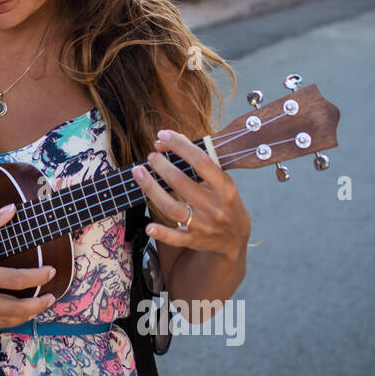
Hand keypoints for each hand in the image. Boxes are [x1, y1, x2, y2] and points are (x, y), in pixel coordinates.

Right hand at [0, 204, 55, 339]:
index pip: (17, 280)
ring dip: (22, 316)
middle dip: (39, 305)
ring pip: (3, 323)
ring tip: (32, 308)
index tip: (51, 272)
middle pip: (16, 308)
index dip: (39, 277)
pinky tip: (3, 316)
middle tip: (50, 298)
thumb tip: (12, 210)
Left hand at [131, 129, 250, 266]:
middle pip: (181, 183)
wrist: (235, 236)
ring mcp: (204, 225)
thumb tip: (166, 140)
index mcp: (225, 187)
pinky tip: (149, 226)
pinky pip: (176, 238)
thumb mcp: (222, 181)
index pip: (201, 161)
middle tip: (151, 156)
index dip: (180, 146)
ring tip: (138, 172)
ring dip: (151, 189)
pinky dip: (162, 233)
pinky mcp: (194, 240)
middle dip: (161, 166)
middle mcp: (215, 206)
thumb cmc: (224, 200)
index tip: (163, 135)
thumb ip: (198, 162)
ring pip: (172, 208)